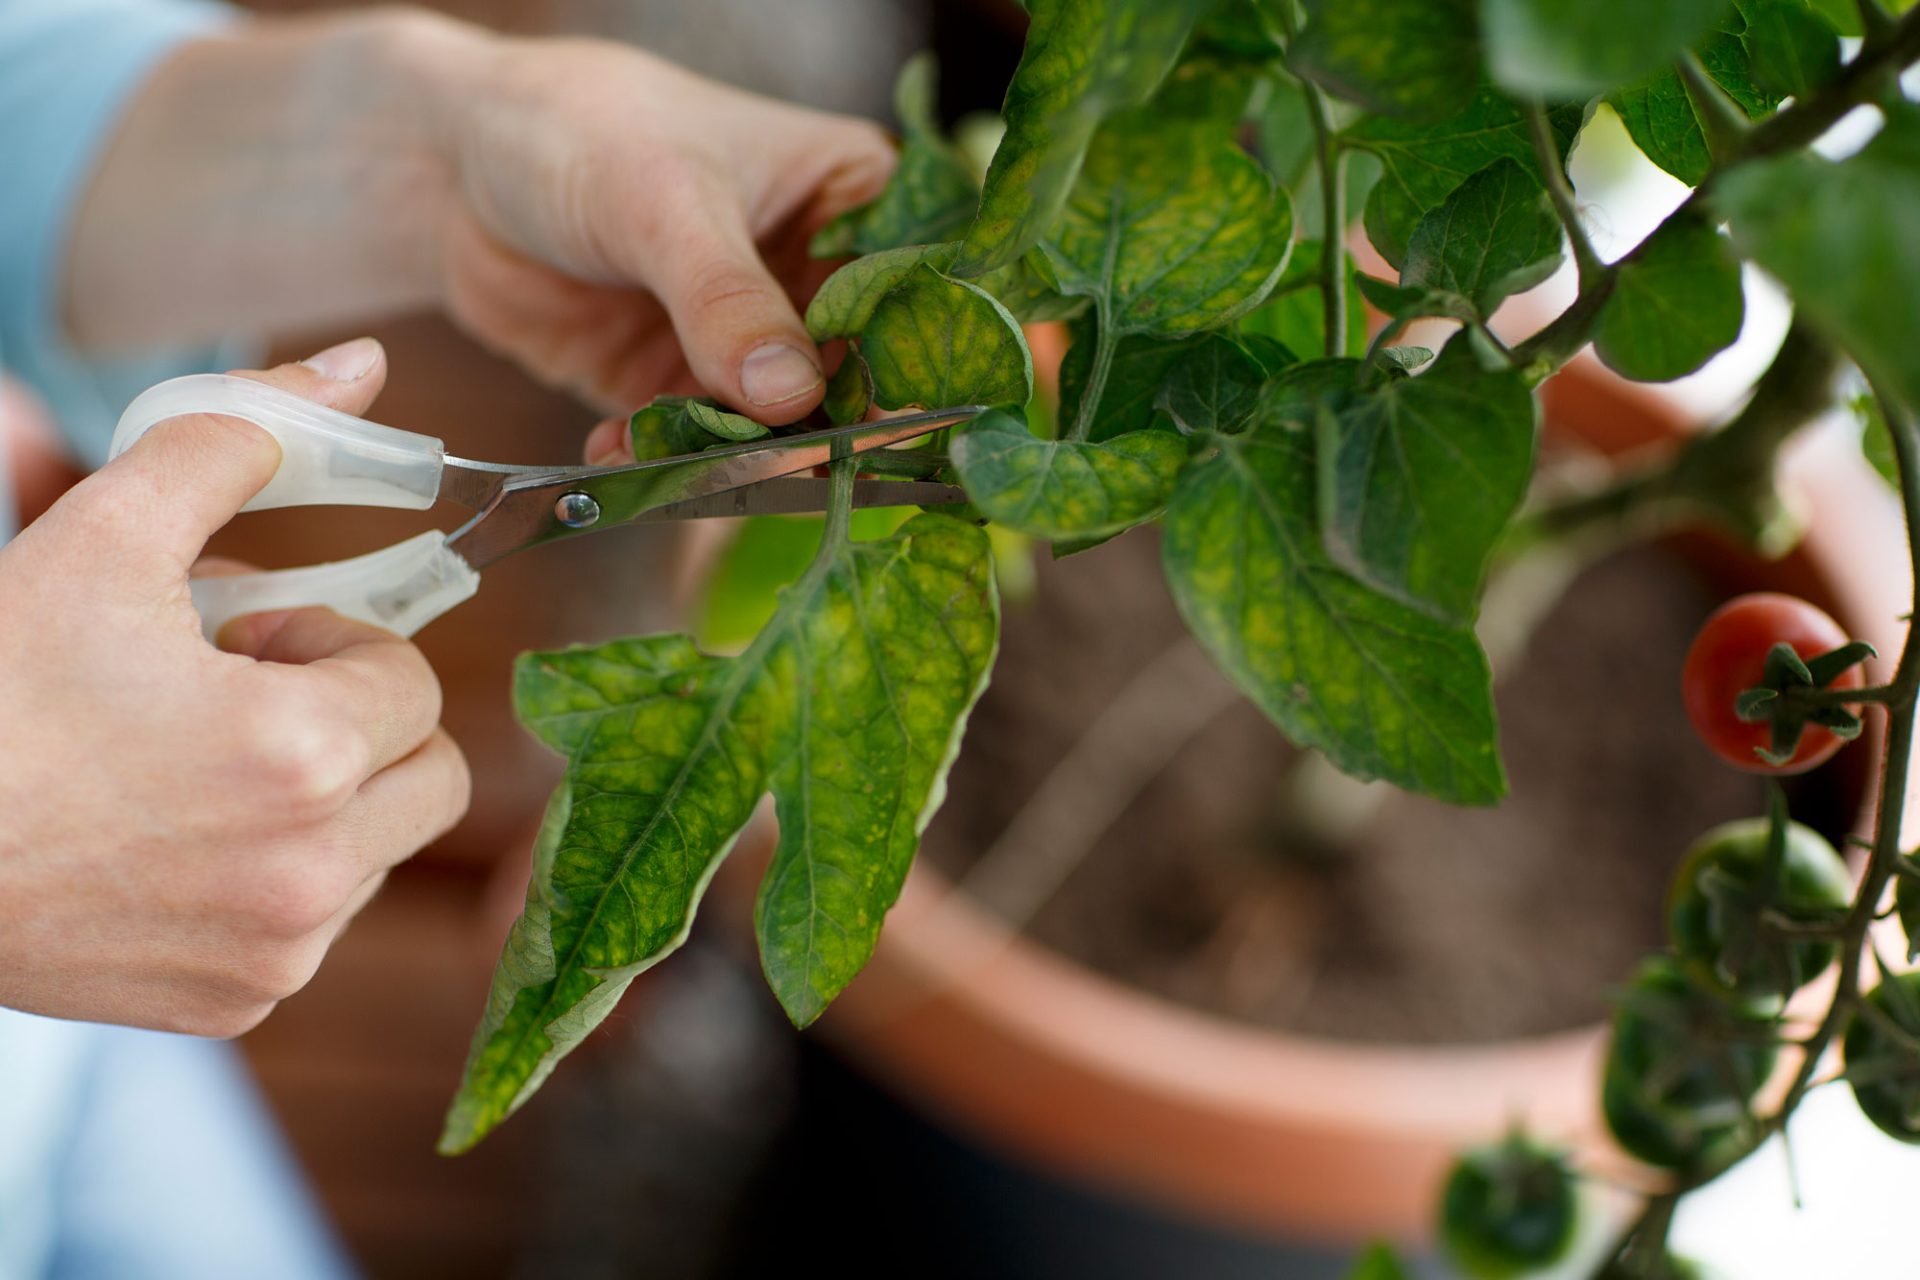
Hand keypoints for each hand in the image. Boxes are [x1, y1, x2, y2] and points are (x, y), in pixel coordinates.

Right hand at [0, 341, 469, 1036]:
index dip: (331, 646)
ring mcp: (277, 951)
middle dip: (355, 722)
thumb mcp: (105, 534)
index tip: (245, 641)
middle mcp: (311, 871)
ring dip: (325, 798)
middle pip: (428, 773)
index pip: (410, 679)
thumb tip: (361, 367)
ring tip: (201, 766)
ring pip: (381, 850)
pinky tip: (177, 840)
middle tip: (243, 698)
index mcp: (302, 754)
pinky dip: (277, 878)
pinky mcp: (237, 1003)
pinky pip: (316, 926)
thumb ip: (243, 437)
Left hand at [65, 13, 896, 427]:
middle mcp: (818, 277)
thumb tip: (794, 398)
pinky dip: (662, 463)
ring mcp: (750, 342)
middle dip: (821, 433)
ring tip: (675, 461)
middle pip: (859, 380)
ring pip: (779, 429)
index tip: (916, 431)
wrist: (446, 163)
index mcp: (854, 200)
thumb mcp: (662, 201)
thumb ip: (727, 300)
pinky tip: (614, 451)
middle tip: (780, 468)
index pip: (920, 295)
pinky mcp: (682, 387)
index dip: (929, 365)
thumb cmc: (576, 129)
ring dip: (730, 458)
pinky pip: (698, 447)